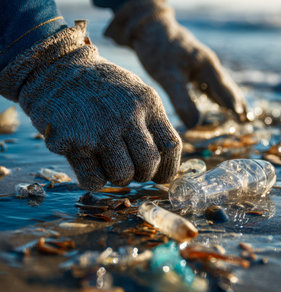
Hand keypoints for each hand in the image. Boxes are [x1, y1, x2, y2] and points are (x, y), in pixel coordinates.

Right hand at [0, 21, 180, 190]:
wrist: (54, 67)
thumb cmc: (100, 85)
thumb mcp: (135, 91)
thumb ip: (152, 121)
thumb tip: (165, 159)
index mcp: (147, 102)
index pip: (171, 146)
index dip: (168, 168)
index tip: (159, 176)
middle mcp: (127, 116)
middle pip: (148, 165)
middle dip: (142, 175)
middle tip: (131, 169)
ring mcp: (99, 129)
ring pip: (122, 176)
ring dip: (117, 178)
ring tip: (108, 163)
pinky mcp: (72, 141)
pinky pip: (93, 180)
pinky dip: (93, 181)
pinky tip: (89, 165)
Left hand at [105, 0, 246, 127]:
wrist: (147, 27)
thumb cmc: (158, 50)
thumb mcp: (169, 77)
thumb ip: (182, 100)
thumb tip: (195, 124)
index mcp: (207, 66)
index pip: (225, 90)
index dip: (234, 105)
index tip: (243, 119)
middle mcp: (208, 65)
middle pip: (227, 87)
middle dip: (237, 103)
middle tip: (247, 120)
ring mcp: (201, 64)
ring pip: (219, 85)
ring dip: (228, 99)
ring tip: (237, 113)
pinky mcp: (192, 65)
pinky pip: (209, 83)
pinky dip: (215, 94)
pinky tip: (215, 101)